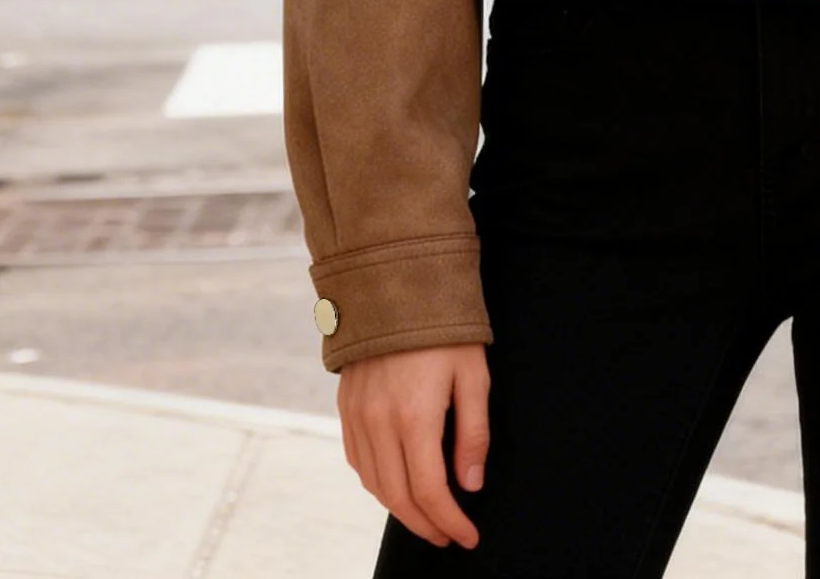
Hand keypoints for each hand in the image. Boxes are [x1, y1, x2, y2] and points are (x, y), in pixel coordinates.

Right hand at [338, 341, 490, 547]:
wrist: (397, 282)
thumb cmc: (444, 327)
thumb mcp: (473, 374)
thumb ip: (473, 434)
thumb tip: (470, 485)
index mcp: (414, 416)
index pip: (430, 491)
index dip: (450, 521)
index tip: (468, 537)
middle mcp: (379, 421)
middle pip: (398, 497)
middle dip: (426, 525)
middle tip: (449, 536)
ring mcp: (357, 415)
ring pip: (374, 484)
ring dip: (401, 509)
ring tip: (428, 516)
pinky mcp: (346, 406)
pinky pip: (358, 460)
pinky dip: (377, 483)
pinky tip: (397, 484)